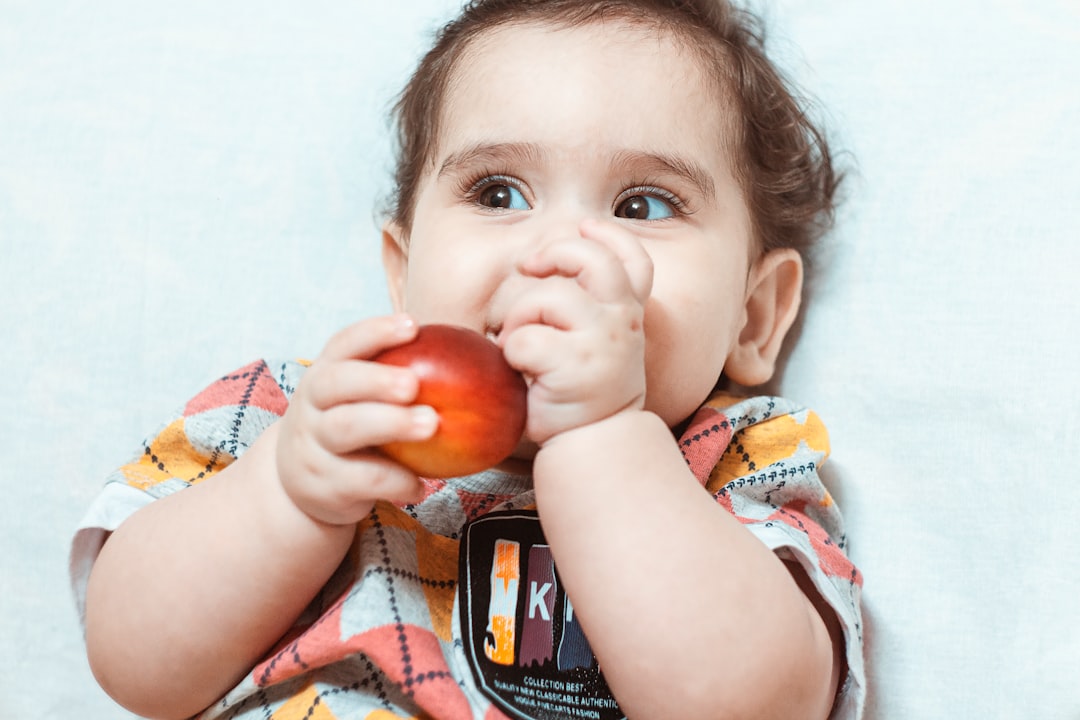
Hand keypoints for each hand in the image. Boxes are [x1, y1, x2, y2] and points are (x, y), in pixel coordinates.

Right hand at [274, 314, 437, 524]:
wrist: (300, 485)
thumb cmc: (350, 429)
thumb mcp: (358, 401)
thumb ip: (397, 380)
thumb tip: (474, 358)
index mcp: (324, 375)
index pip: (343, 344)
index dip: (375, 332)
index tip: (413, 326)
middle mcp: (311, 405)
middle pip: (336, 383)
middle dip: (376, 379)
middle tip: (414, 384)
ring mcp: (312, 445)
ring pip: (344, 429)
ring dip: (390, 423)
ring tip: (430, 424)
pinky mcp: (322, 484)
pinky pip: (361, 479)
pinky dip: (395, 480)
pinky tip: (420, 485)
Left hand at [500, 218, 653, 444]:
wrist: (592, 443)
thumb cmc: (581, 388)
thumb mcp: (596, 341)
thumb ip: (586, 304)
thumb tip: (541, 257)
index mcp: (628, 313)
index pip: (635, 260)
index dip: (610, 236)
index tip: (585, 226)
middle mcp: (622, 321)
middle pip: (590, 259)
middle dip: (553, 253)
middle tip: (530, 267)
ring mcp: (602, 342)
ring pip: (544, 298)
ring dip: (518, 319)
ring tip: (518, 346)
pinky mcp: (575, 366)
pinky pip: (523, 341)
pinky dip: (510, 355)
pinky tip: (520, 373)